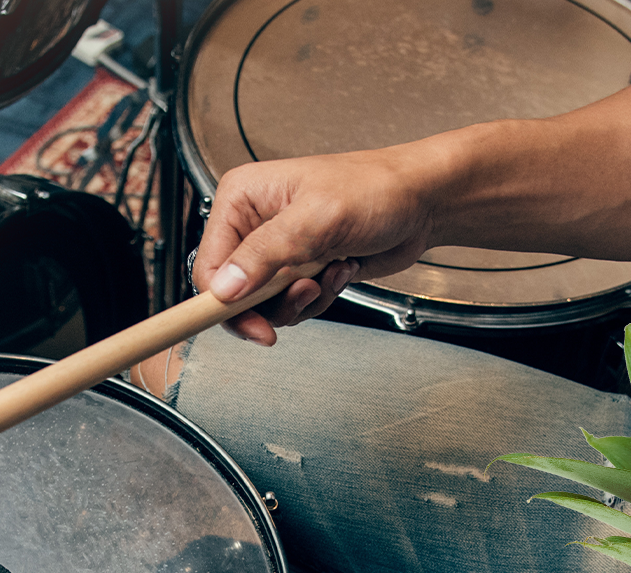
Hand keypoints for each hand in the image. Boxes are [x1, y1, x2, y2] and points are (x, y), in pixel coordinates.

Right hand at [195, 144, 444, 343]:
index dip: (224, 302)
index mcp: (242, 199)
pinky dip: (318, 299)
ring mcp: (277, 250)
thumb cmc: (376, 189)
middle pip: (232, 292)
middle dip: (270, 303)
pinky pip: (293, 305)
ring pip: (263, 305)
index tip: (251, 325)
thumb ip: (267, 254)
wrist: (421, 201)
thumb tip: (225, 287)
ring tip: (327, 275)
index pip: (209, 266)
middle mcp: (253, 225)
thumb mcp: (317, 219)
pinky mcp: (300, 270)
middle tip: (303, 294)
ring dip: (300, 302)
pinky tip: (339, 271)